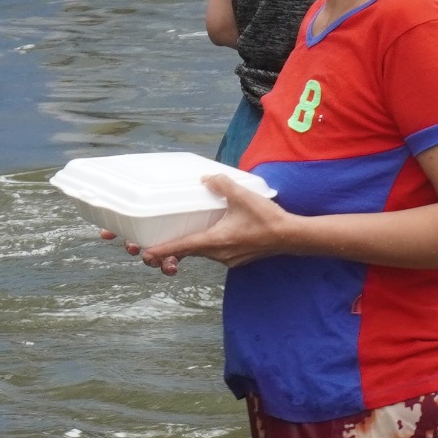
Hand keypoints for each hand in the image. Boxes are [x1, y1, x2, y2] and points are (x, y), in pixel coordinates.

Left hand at [124, 177, 297, 273]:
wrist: (291, 236)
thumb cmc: (267, 218)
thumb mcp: (243, 196)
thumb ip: (222, 185)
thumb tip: (206, 178)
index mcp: (216, 241)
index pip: (183, 247)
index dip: (163, 251)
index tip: (146, 255)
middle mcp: (219, 254)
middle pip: (189, 252)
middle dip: (172, 250)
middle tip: (154, 246)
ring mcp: (228, 259)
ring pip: (202, 253)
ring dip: (190, 246)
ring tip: (179, 236)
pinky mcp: (236, 258)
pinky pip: (215, 252)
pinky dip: (206, 245)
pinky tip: (209, 233)